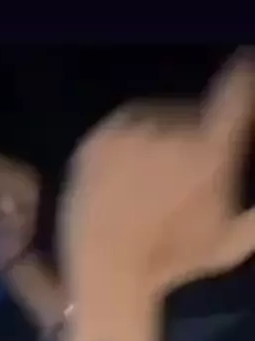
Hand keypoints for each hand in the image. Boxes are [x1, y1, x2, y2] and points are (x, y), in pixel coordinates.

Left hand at [59, 54, 254, 326]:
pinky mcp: (100, 136)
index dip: (242, 77)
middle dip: (191, 138)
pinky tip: (124, 180)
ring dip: (156, 141)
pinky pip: (120, 128)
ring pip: (153, 119)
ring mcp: (131, 130)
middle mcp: (173, 129)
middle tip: (176, 180)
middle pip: (190, 114)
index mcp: (212, 150)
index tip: (243, 69)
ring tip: (147, 185)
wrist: (108, 271)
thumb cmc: (174, 263)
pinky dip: (124, 146)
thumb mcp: (229, 245)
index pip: (237, 88)